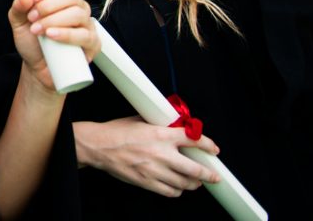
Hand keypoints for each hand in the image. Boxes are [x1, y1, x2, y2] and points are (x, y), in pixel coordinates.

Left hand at [8, 0, 100, 90]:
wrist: (38, 68)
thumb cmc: (32, 41)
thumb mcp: (18, 22)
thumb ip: (18, 7)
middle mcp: (78, 9)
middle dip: (48, 6)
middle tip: (32, 18)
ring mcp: (87, 26)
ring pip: (78, 14)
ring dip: (54, 20)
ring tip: (38, 30)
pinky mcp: (92, 44)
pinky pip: (85, 36)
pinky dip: (67, 34)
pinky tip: (52, 36)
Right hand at [74, 117, 221, 197]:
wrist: (98, 146)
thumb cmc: (116, 132)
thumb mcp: (141, 121)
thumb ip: (160, 124)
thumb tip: (174, 124)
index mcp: (161, 134)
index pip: (193, 139)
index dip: (208, 145)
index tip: (213, 149)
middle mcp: (161, 153)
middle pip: (196, 169)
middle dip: (209, 174)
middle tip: (213, 175)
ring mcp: (155, 170)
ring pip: (185, 183)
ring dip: (194, 184)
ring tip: (195, 182)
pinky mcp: (147, 182)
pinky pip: (170, 192)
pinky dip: (177, 191)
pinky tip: (177, 187)